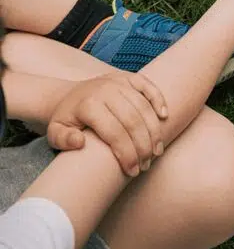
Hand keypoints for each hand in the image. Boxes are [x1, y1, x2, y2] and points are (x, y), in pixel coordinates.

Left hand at [47, 74, 168, 177]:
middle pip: (132, 120)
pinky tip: (164, 117)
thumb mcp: (54, 133)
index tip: (132, 171)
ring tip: (156, 151)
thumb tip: (80, 142)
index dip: (126, 153)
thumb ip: (63, 140)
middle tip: (146, 164)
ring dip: (154, 131)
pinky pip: (148, 86)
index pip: (114, 132)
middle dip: (143, 146)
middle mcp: (105, 90)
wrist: (68, 95)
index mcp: (88, 105)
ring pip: (143, 106)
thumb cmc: (65, 119)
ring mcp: (118, 81)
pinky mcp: (128, 77)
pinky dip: (158, 100)